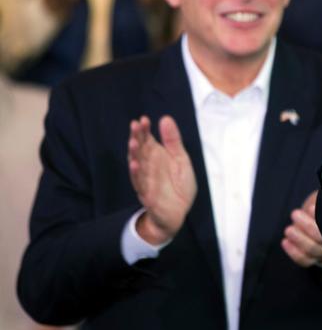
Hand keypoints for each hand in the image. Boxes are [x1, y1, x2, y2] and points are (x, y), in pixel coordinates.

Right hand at [128, 115, 196, 244]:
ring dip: (134, 155)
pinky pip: (140, 184)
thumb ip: (173, 140)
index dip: (144, 130)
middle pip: (140, 150)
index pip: (147, 140)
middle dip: (137, 138)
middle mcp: (148, 167)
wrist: (179, 212)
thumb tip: (165, 118)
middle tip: (135, 125)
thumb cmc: (178, 185)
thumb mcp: (180, 159)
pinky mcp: (148, 194)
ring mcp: (146, 180)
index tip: (144, 119)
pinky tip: (134, 164)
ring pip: (137, 166)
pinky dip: (137, 175)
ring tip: (133, 142)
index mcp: (155, 156)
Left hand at [282, 190, 321, 266]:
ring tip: (288, 229)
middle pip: (321, 238)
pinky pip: (305, 260)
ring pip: (312, 250)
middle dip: (306, 226)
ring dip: (298, 239)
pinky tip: (285, 242)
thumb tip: (316, 198)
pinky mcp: (316, 258)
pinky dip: (294, 253)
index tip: (311, 207)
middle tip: (295, 214)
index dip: (321, 217)